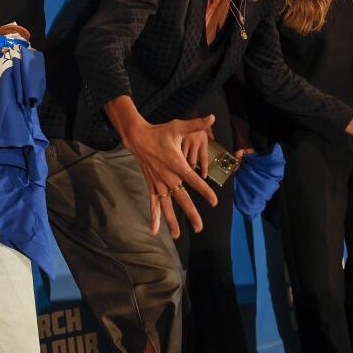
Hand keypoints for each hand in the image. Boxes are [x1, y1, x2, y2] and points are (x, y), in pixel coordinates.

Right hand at [124, 115, 218, 238]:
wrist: (137, 137)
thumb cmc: (160, 132)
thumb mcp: (178, 126)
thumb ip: (196, 124)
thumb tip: (212, 117)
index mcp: (176, 164)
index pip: (194, 180)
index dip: (205, 191)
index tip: (214, 202)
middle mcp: (168, 177)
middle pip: (182, 198)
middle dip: (191, 214)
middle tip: (200, 228)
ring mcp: (158, 183)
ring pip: (167, 205)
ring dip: (172, 221)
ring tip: (178, 235)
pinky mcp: (152, 184)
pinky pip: (153, 203)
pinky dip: (154, 217)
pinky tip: (154, 232)